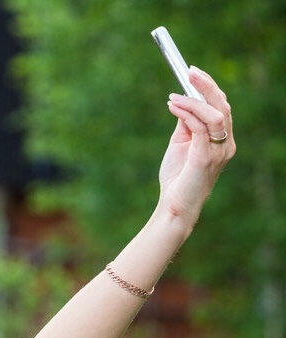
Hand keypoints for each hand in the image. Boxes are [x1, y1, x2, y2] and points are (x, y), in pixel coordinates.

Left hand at [159, 66, 235, 227]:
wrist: (174, 205)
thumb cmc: (177, 177)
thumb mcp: (181, 144)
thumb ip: (186, 123)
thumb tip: (182, 100)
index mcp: (222, 139)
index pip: (222, 107)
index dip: (209, 87)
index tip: (192, 72)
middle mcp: (226, 144)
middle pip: (223, 107)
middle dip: (207, 86)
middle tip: (189, 72)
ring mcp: (218, 152)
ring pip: (215, 115)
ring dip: (193, 101)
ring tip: (173, 96)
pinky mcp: (205, 159)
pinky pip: (200, 129)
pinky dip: (186, 114)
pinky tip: (173, 106)